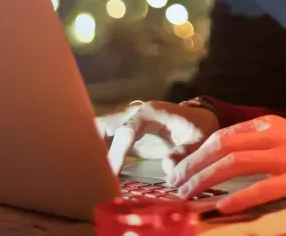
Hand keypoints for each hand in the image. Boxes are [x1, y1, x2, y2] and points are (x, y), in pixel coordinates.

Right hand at [96, 101, 219, 174]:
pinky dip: (96, 153)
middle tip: (87, 171)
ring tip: (85, 173)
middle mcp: (133, 113)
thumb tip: (167, 168)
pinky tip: (93, 172)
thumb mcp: (200, 140)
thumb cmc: (199, 128)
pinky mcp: (124, 134)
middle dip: (91, 145)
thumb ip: (186, 153)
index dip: (117, 151)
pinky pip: (103, 140)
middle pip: (103, 125)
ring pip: (98, 130)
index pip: (127, 130)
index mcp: (150, 112)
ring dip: (90, 149)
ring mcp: (126, 121)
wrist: (198, 119)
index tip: (112, 173)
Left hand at [168, 116, 285, 212]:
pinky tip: (222, 208)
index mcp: (270, 124)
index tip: (181, 167)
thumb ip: (259, 142)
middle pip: (223, 145)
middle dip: (194, 164)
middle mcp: (275, 136)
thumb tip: (225, 154)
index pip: (224, 134)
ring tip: (188, 194)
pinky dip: (239, 198)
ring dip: (207, 179)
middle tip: (175, 182)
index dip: (198, 151)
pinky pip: (262, 188)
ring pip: (236, 163)